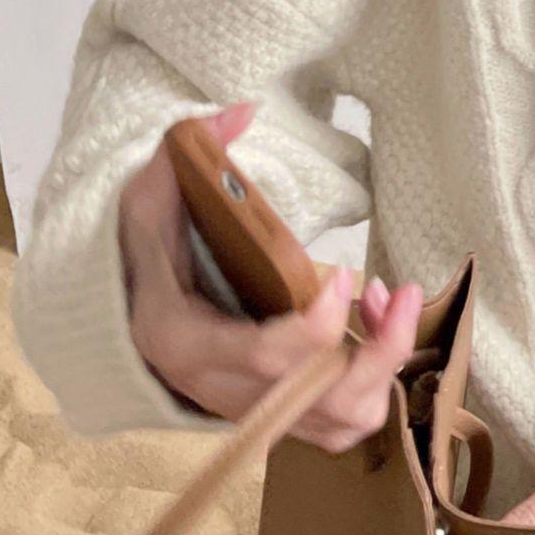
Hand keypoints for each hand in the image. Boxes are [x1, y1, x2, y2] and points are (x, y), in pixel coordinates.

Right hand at [118, 101, 423, 452]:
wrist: (134, 323)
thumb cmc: (148, 260)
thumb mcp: (150, 201)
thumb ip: (189, 156)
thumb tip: (241, 110)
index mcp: (187, 345)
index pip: (264, 357)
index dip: (317, 324)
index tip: (345, 273)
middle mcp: (223, 393)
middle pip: (318, 397)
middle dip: (378, 349)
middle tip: (399, 288)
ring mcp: (259, 414)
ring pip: (342, 421)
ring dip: (384, 365)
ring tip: (390, 302)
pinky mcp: (285, 419)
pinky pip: (346, 425)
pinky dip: (378, 384)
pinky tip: (375, 328)